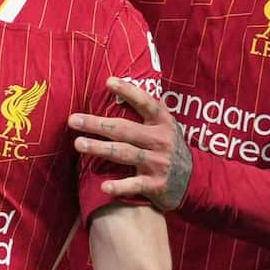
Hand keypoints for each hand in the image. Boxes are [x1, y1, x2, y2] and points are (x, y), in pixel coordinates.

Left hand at [72, 77, 192, 210]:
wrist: (195, 180)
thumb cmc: (169, 146)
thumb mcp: (165, 125)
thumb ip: (147, 109)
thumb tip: (118, 84)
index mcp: (162, 122)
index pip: (145, 103)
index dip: (128, 91)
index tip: (108, 82)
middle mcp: (160, 140)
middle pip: (124, 129)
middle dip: (97, 124)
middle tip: (73, 120)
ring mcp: (158, 162)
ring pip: (125, 153)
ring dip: (100, 149)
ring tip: (78, 144)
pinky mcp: (156, 184)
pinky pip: (134, 185)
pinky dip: (119, 187)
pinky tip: (103, 187)